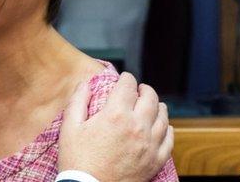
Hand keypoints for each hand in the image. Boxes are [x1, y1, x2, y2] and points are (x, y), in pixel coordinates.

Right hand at [57, 72, 172, 181]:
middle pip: (150, 98)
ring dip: (158, 106)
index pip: (128, 86)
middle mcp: (137, 126)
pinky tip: (163, 126)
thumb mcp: (69, 127)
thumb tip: (86, 84)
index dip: (126, 78)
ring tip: (153, 104)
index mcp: (115, 115)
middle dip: (144, 89)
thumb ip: (78, 101)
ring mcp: (149, 144)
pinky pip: (169, 139)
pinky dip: (168, 129)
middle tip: (139, 89)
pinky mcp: (155, 161)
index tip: (124, 78)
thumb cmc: (78, 160)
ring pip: (163, 117)